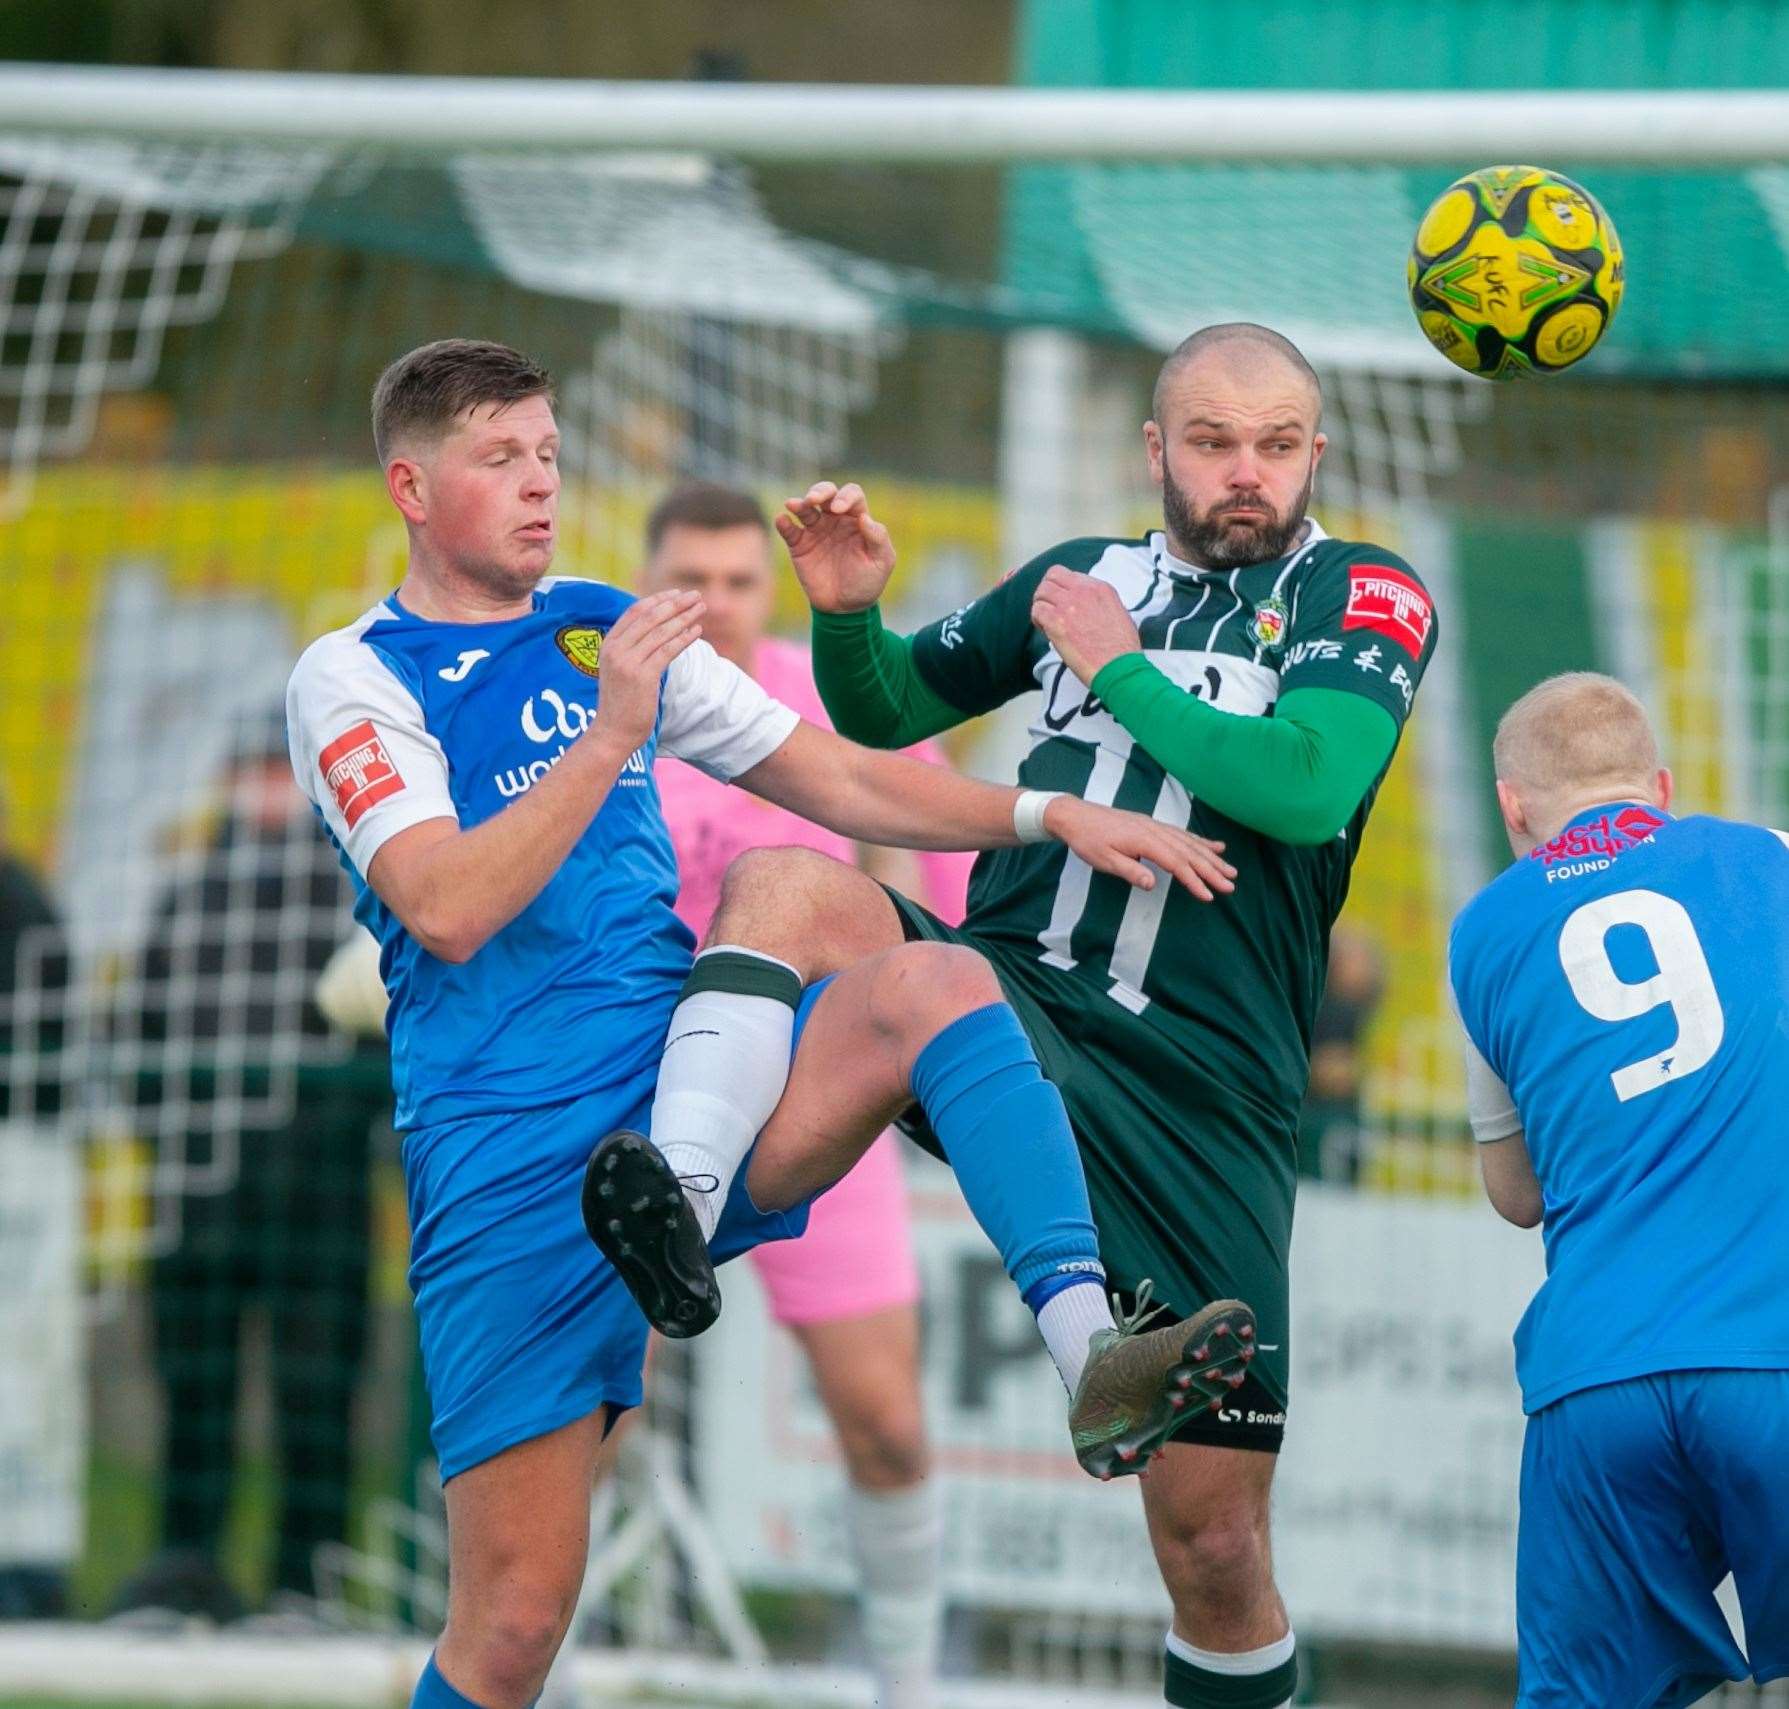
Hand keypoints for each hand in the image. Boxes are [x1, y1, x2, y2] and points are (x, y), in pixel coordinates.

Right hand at [588, 590, 703, 758]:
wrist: (612, 731)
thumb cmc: (620, 702)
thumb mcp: (619, 669)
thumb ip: (632, 649)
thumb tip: (657, 630)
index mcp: (608, 644)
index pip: (634, 612)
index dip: (657, 600)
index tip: (676, 593)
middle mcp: (616, 650)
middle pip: (650, 617)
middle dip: (676, 604)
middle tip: (695, 595)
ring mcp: (628, 663)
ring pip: (661, 632)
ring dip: (684, 617)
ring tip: (701, 608)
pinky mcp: (643, 676)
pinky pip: (668, 651)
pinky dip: (684, 638)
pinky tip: (697, 631)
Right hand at [776, 480, 895, 613]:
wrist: (845, 608)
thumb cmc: (867, 583)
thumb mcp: (881, 562)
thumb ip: (878, 538)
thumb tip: (864, 517)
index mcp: (857, 519)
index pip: (852, 495)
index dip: (846, 497)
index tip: (839, 509)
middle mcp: (835, 520)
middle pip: (827, 493)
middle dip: (820, 491)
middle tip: (814, 500)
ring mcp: (816, 531)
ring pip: (806, 507)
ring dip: (800, 503)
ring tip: (794, 505)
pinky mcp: (800, 545)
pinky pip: (789, 529)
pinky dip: (784, 523)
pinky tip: (782, 520)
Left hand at [1031, 567, 1141, 685]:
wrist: (1118, 667)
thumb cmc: (1122, 648)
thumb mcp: (1119, 613)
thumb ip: (1099, 603)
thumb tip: (1086, 606)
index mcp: (1100, 588)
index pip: (1070, 575)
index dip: (1062, 588)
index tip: (1063, 601)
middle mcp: (1083, 591)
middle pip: (1052, 576)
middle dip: (1047, 592)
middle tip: (1049, 608)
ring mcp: (1068, 605)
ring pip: (1041, 592)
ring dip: (1041, 605)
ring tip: (1047, 621)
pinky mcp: (1056, 623)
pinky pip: (1037, 611)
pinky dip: (1037, 620)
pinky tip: (1046, 631)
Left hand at [1043, 797, 1236, 902]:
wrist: (1076, 816)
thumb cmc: (1088, 840)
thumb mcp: (1104, 860)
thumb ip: (1130, 871)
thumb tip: (1153, 884)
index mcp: (1145, 840)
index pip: (1176, 863)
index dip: (1194, 881)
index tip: (1209, 896)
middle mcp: (1155, 831)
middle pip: (1189, 853)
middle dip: (1211, 871)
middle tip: (1230, 886)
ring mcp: (1156, 826)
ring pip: (1190, 843)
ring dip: (1211, 857)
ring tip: (1231, 870)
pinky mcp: (1152, 825)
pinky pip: (1182, 834)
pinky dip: (1200, 841)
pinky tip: (1214, 846)